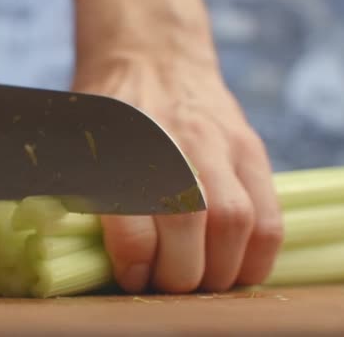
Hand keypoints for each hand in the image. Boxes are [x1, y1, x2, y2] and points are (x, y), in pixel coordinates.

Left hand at [72, 52, 283, 292]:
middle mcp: (170, 141)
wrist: (152, 59)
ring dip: (219, 272)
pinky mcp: (250, 148)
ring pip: (235, 223)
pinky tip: (236, 267)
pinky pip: (269, 217)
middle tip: (167, 284)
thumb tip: (80, 259)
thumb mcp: (74, 138)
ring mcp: (217, 143)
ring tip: (201, 280)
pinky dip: (256, 257)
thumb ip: (75, 193)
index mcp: (116, 142)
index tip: (132, 277)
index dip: (133, 263)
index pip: (130, 219)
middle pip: (188, 225)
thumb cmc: (108, 111)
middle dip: (178, 275)